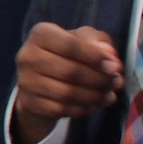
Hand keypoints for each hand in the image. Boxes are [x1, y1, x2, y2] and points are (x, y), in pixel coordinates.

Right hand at [11, 23, 121, 143]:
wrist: (38, 80)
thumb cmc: (66, 54)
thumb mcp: (82, 39)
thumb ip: (97, 41)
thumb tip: (109, 55)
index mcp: (40, 34)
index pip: (71, 45)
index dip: (96, 57)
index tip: (116, 66)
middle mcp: (27, 56)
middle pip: (71, 71)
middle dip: (100, 79)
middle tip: (117, 82)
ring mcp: (25, 81)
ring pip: (67, 93)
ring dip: (94, 96)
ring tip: (109, 95)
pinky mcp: (29, 102)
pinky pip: (61, 109)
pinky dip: (81, 109)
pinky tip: (92, 104)